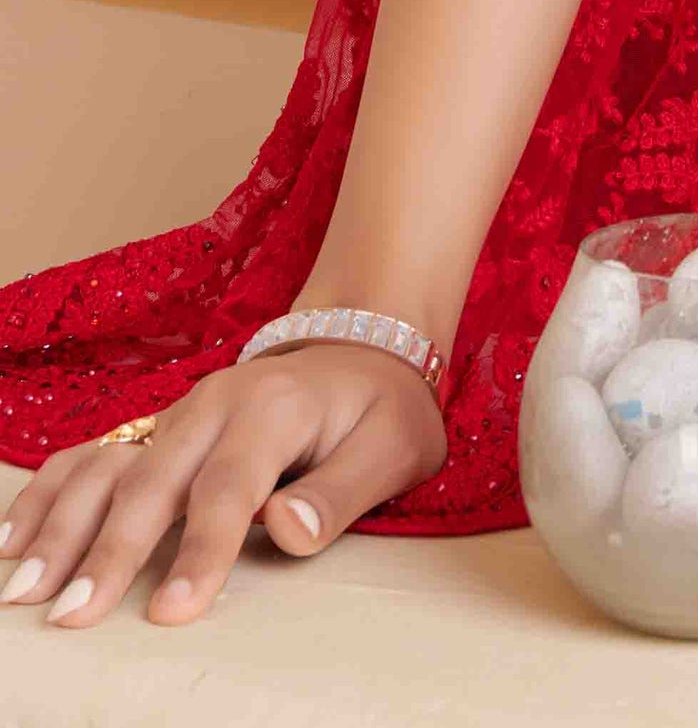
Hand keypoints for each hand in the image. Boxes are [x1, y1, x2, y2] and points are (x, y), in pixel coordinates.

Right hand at [0, 343, 446, 628]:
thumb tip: (288, 526)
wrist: (363, 346)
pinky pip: (94, 453)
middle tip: (72, 617)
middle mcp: (215, 403)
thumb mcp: (393, 446)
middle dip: (110, 551)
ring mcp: (179, 411)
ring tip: (25, 587)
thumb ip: (342, 491)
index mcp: (274, 409)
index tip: (171, 614)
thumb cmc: (382, 410)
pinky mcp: (159, 425)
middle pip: (153, 480)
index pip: (230, 487)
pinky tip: (16, 538)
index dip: (201, 552)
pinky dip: (50, 491)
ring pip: (109, 465)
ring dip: (62, 525)